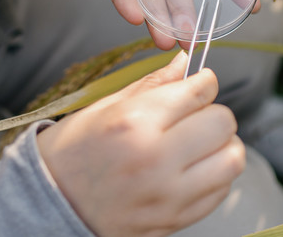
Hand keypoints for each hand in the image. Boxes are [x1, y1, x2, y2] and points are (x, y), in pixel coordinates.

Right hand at [36, 52, 245, 236]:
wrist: (50, 206)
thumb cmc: (71, 154)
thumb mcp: (104, 108)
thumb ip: (152, 85)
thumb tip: (185, 63)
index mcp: (136, 123)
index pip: (199, 92)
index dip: (204, 82)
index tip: (199, 84)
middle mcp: (157, 159)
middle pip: (223, 122)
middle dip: (214, 112)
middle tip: (196, 115)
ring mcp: (169, 195)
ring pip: (232, 159)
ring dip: (222, 145)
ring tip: (200, 144)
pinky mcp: (175, 220)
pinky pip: (221, 191)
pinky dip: (216, 175)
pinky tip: (193, 169)